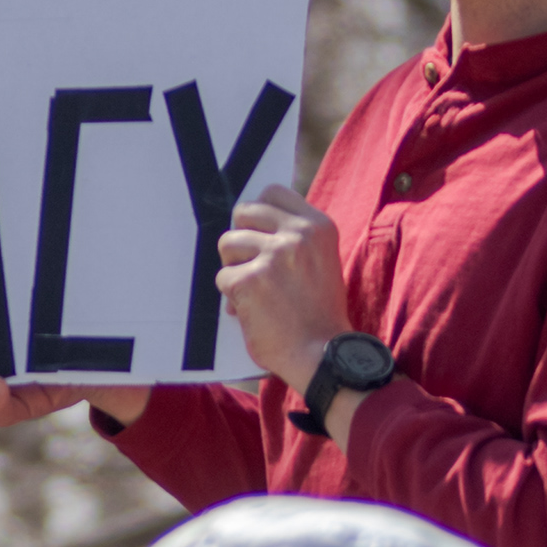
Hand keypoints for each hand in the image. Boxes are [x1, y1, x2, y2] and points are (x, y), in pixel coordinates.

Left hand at [216, 188, 351, 396]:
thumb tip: (251, 222)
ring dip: (234, 268)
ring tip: (254, 291)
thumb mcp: (321, 261)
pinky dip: (232, 298)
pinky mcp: (249, 280)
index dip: (258, 214)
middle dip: (241, 239)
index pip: (273, 191)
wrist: (324, 354)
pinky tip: (252, 312)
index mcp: (318, 226)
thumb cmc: (319, 313)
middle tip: (252, 265)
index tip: (260, 235)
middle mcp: (297, 235)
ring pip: (227, 243)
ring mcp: (273, 255)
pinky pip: (223, 278)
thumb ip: (295, 238)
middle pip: (243, 212)